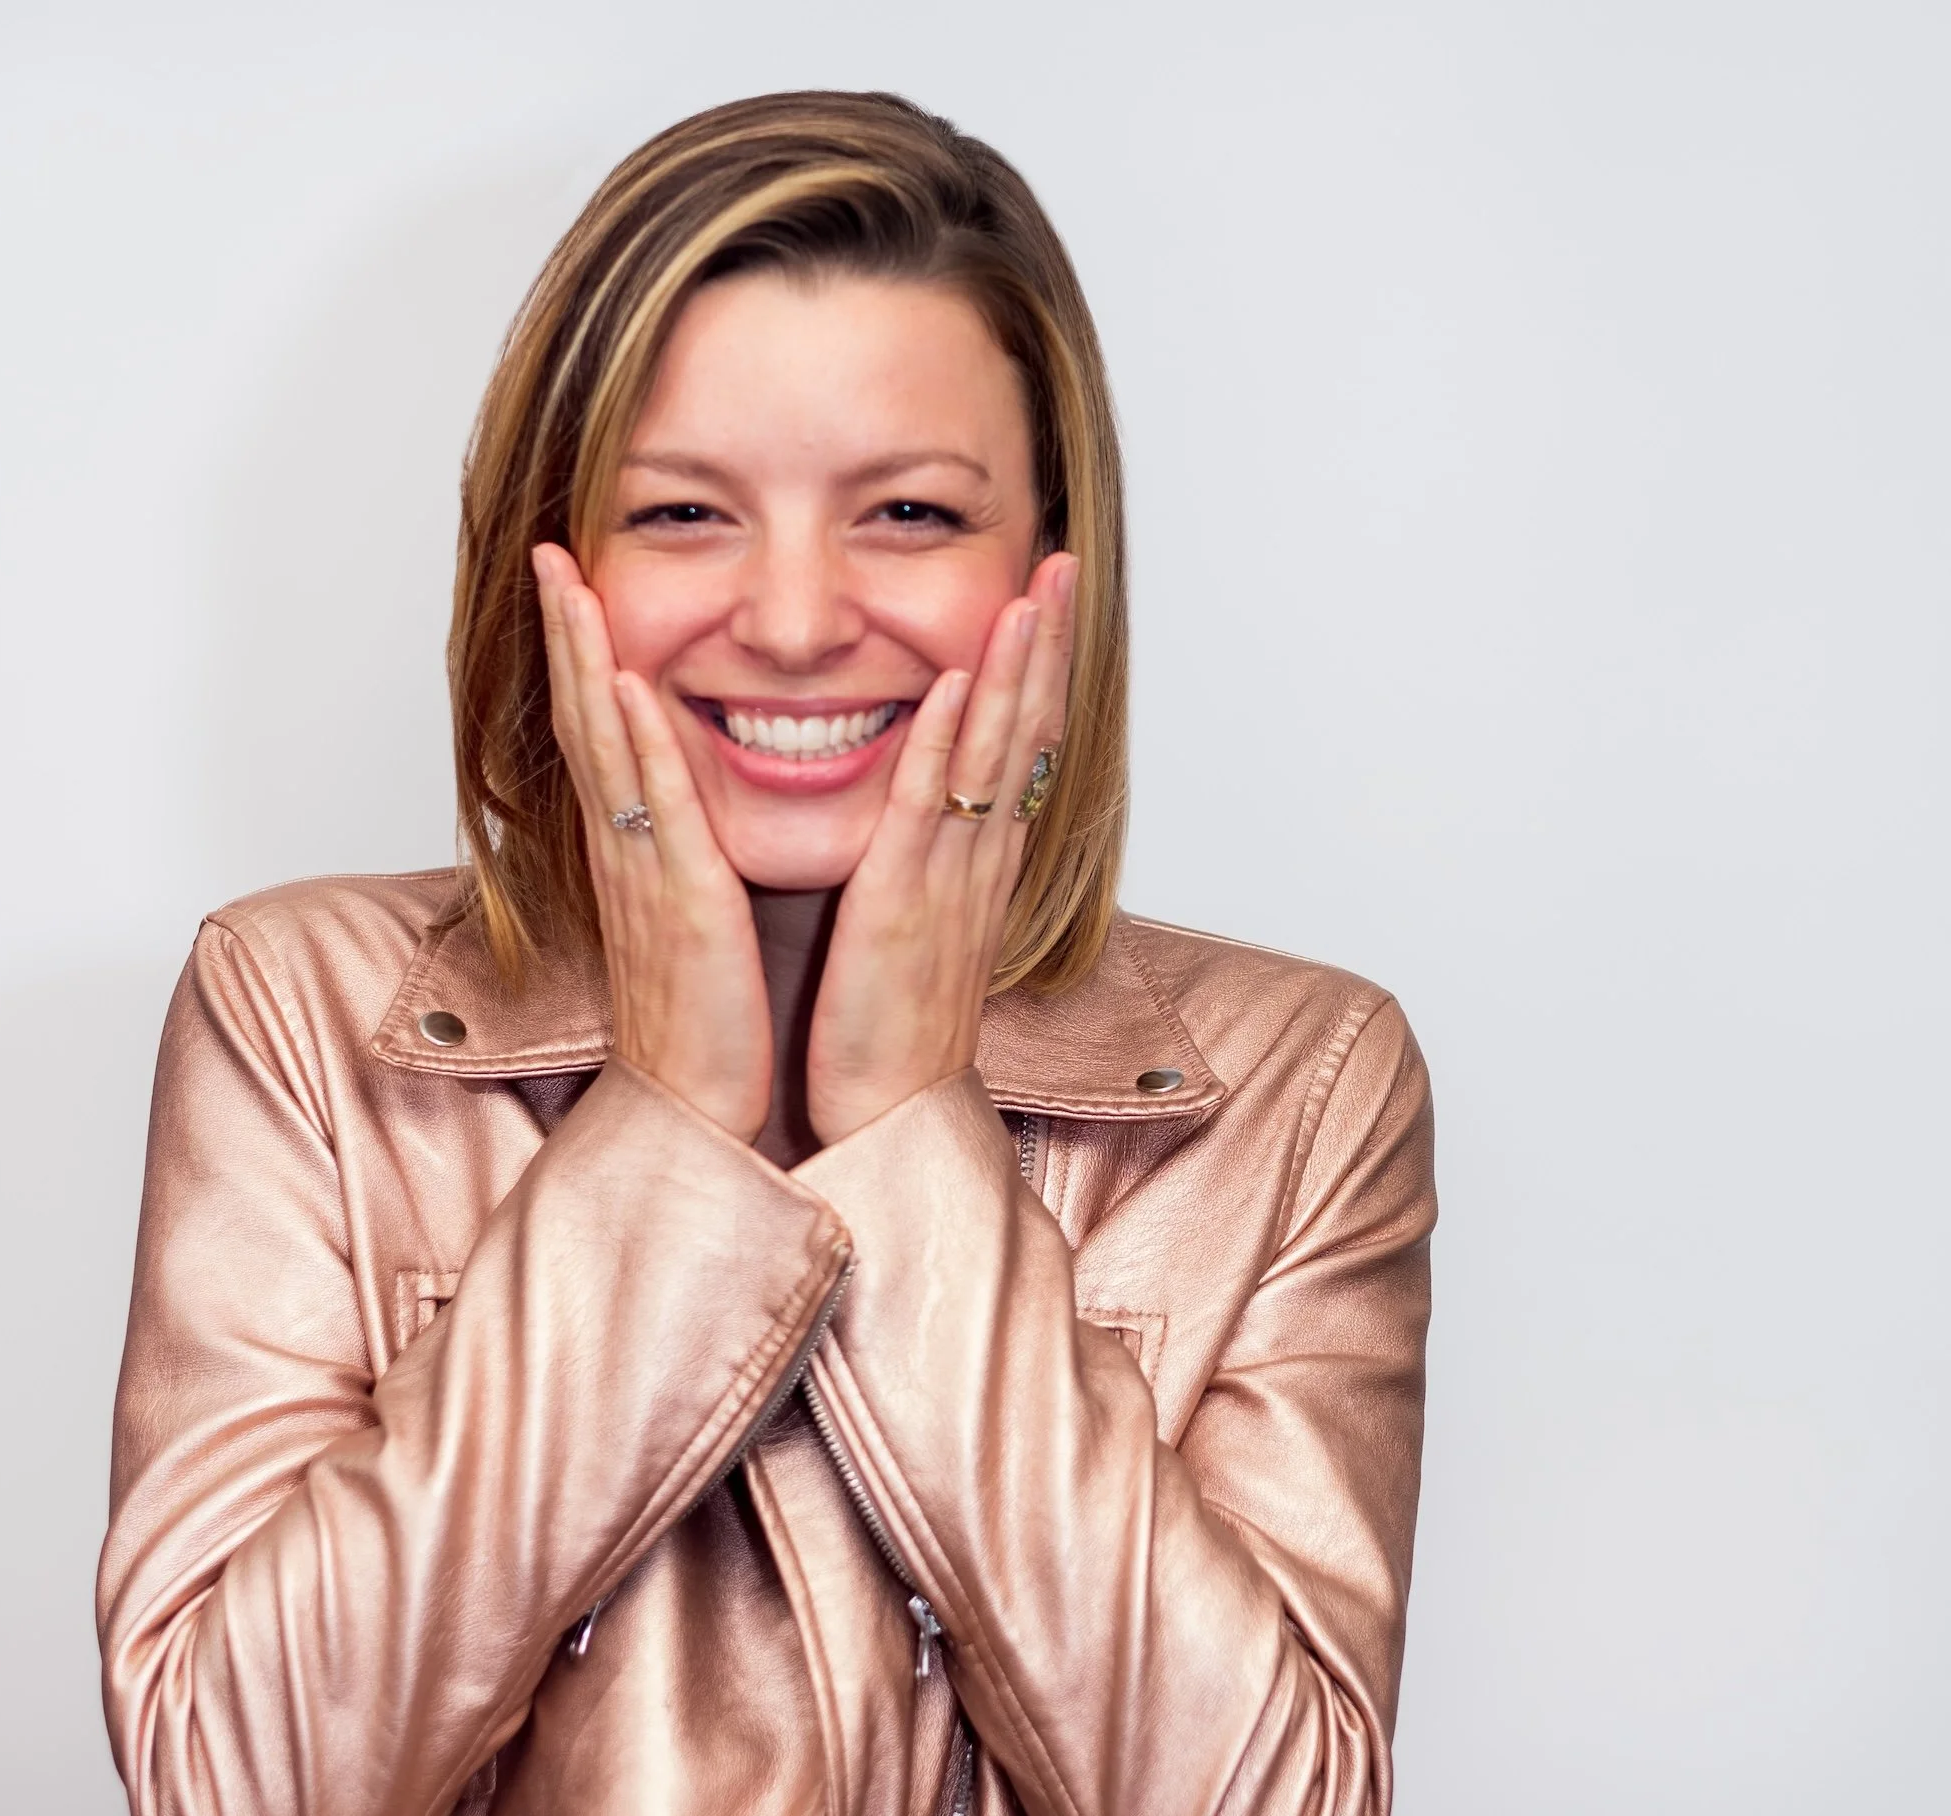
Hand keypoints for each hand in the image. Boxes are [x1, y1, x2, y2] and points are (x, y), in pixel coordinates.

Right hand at [533, 543, 772, 1141]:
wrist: (696, 1105)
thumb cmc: (702, 1018)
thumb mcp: (691, 911)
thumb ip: (685, 852)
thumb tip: (685, 804)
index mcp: (637, 847)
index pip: (603, 729)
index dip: (582, 653)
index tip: (573, 580)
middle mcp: (627, 848)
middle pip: (584, 717)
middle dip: (567, 630)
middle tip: (549, 552)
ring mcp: (645, 870)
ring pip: (606, 744)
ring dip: (586, 658)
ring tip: (569, 583)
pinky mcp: (679, 900)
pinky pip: (653, 806)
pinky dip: (636, 741)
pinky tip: (620, 683)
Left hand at [804, 552, 1078, 1144]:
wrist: (888, 1118)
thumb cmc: (889, 1034)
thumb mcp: (917, 928)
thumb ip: (925, 865)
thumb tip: (928, 821)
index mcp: (977, 864)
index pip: (1020, 748)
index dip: (1039, 671)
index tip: (1048, 601)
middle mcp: (978, 861)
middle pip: (1027, 733)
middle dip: (1045, 645)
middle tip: (1061, 562)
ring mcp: (948, 879)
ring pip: (993, 756)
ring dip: (1013, 670)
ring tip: (1032, 592)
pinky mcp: (903, 905)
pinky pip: (929, 810)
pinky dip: (947, 744)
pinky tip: (957, 682)